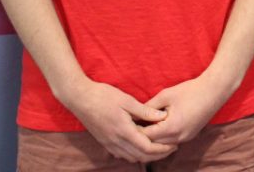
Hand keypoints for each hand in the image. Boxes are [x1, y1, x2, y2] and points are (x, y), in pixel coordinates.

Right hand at [62, 79, 176, 162]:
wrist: (79, 98)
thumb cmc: (104, 96)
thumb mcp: (127, 100)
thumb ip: (145, 111)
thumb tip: (162, 116)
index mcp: (124, 131)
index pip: (147, 147)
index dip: (162, 149)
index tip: (174, 145)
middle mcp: (116, 142)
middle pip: (141, 156)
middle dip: (158, 155)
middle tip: (171, 149)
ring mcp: (109, 143)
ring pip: (131, 157)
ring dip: (146, 156)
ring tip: (159, 148)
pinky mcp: (104, 142)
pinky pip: (122, 154)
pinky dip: (134, 154)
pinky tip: (140, 146)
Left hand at [141, 74, 232, 145]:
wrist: (215, 90)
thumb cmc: (190, 90)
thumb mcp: (166, 95)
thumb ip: (149, 107)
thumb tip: (136, 115)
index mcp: (171, 127)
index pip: (146, 136)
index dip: (135, 131)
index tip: (127, 124)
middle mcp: (178, 137)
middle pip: (153, 145)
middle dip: (142, 137)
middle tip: (132, 128)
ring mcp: (185, 138)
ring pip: (162, 146)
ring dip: (152, 140)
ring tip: (143, 129)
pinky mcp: (189, 136)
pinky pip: (171, 142)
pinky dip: (162, 138)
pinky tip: (157, 129)